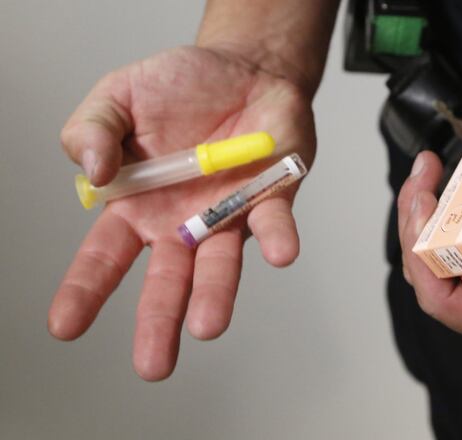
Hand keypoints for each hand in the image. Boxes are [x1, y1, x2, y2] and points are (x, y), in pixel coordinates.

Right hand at [49, 46, 315, 379]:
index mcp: (138, 206)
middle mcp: (182, 221)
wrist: (242, 68)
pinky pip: (273, 222)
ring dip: (216, 294)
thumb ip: (91, 130)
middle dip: (159, 321)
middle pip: (168, 280)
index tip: (64, 327)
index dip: (84, 290)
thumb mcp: (115, 96)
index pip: (104, 255)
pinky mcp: (271, 195)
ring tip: (206, 326)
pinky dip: (276, 238)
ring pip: (220, 263)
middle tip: (153, 366)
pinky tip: (279, 254)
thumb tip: (92, 172)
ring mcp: (228, 213)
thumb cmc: (177, 87)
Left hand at [399, 151, 461, 352]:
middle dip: (421, 220)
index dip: (421, 251)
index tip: (423, 199)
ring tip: (433, 171)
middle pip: (432, 272)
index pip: (441, 298)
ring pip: (445, 254)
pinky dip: (458, 211)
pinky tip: (458, 184)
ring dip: (435, 212)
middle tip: (426, 172)